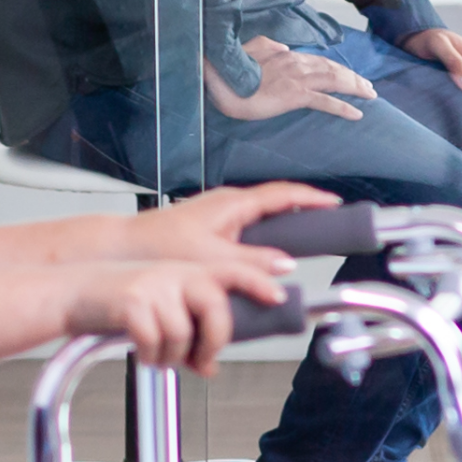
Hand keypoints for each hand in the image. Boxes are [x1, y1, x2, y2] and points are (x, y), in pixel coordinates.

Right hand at [75, 256, 286, 367]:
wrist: (71, 292)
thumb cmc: (119, 302)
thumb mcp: (160, 307)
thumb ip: (191, 328)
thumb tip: (209, 367)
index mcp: (188, 271)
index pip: (233, 271)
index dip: (258, 283)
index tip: (279, 295)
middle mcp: (175, 273)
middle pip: (215, 310)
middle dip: (212, 343)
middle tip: (202, 360)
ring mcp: (154, 286)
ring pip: (183, 335)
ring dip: (172, 355)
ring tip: (157, 353)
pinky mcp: (132, 303)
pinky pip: (156, 343)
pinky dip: (150, 357)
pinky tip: (141, 352)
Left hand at [127, 181, 333, 263]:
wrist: (125, 247)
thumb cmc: (159, 246)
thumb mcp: (213, 259)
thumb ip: (252, 263)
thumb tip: (285, 266)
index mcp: (233, 204)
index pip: (284, 194)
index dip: (313, 198)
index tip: (336, 205)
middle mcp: (228, 204)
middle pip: (278, 202)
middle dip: (306, 211)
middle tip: (330, 224)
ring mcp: (219, 214)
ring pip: (263, 217)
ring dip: (285, 227)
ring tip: (307, 242)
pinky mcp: (211, 228)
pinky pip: (249, 229)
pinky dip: (265, 239)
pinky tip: (267, 259)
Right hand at [204, 45, 373, 122]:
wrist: (218, 78)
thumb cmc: (229, 70)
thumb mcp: (249, 51)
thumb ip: (267, 46)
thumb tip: (285, 47)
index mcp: (286, 55)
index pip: (320, 61)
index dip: (339, 69)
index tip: (352, 76)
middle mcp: (295, 63)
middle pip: (333, 69)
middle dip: (354, 78)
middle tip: (370, 88)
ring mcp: (296, 79)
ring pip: (335, 81)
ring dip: (356, 88)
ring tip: (371, 96)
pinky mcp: (293, 95)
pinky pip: (325, 101)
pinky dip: (343, 107)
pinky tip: (357, 114)